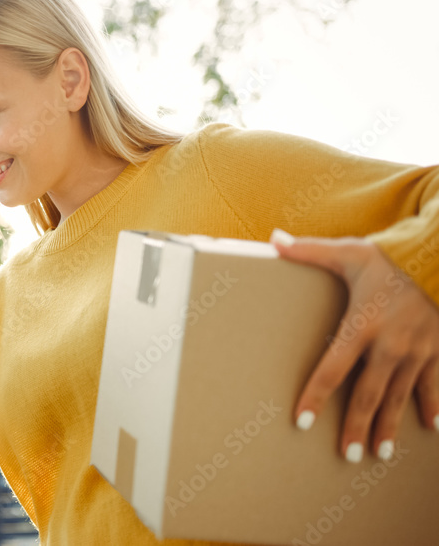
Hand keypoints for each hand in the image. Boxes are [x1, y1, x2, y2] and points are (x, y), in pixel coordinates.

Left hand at [271, 229, 438, 461]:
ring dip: (391, 427)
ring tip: (380, 454)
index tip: (303, 422)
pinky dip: (435, 405)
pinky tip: (432, 428)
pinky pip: (436, 383)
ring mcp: (418, 350)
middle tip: (348, 456)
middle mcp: (390, 344)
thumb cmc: (389, 256)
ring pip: (401, 396)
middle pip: (369, 394)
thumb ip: (308, 251)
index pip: (332, 369)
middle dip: (358, 426)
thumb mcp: (348, 252)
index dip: (316, 396)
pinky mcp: (438, 349)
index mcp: (361, 325)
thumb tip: (272, 239)